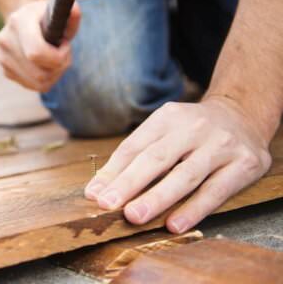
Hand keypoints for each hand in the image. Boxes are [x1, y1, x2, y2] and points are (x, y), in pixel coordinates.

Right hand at [0, 0, 80, 91]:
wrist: (23, 20)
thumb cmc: (45, 17)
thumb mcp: (59, 11)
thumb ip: (71, 14)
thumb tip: (75, 11)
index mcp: (18, 22)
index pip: (36, 53)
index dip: (58, 56)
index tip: (66, 45)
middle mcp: (6, 40)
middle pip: (40, 74)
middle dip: (60, 67)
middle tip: (64, 53)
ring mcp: (3, 57)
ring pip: (39, 83)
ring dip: (55, 74)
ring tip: (56, 59)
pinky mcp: (6, 71)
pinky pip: (33, 86)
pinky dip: (46, 80)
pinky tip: (46, 65)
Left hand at [84, 97, 271, 232]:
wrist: (243, 114)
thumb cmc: (191, 130)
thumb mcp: (163, 131)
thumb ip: (133, 157)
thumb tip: (98, 189)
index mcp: (167, 117)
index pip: (135, 146)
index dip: (113, 172)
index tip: (95, 195)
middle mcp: (193, 128)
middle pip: (156, 159)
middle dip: (130, 183)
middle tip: (108, 205)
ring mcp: (220, 145)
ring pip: (185, 176)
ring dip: (158, 198)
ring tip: (135, 216)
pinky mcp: (244, 164)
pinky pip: (215, 191)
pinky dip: (194, 209)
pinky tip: (175, 224)